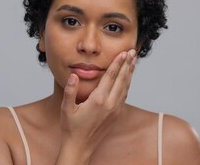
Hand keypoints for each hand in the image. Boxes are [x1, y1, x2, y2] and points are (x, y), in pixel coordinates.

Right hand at [56, 49, 136, 163]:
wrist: (80, 147)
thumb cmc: (71, 128)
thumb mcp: (66, 108)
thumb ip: (70, 91)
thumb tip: (74, 75)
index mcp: (98, 100)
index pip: (110, 77)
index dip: (117, 63)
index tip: (124, 53)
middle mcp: (110, 104)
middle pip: (122, 80)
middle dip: (127, 64)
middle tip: (133, 51)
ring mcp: (115, 110)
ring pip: (125, 87)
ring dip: (130, 73)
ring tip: (133, 61)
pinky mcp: (116, 115)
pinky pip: (124, 96)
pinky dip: (127, 84)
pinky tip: (128, 78)